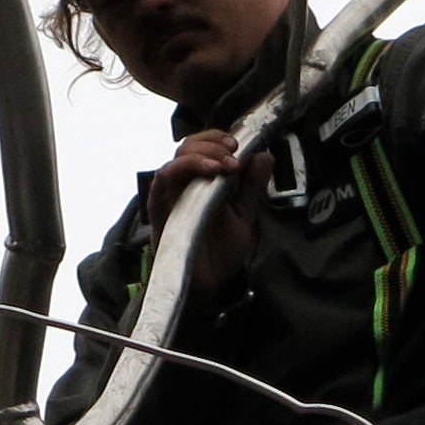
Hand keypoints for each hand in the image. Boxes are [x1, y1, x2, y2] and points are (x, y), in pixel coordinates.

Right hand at [147, 130, 255, 296]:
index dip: (219, 138)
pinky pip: (163, 177)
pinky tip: (210, 172)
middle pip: (189, 145)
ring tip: (226, 163)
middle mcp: (184, 185)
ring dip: (204, 152)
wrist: (206, 287)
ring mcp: (171, 195)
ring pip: (177, 156)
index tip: (240, 144)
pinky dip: (187, 167)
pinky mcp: (159, 207)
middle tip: (234, 152)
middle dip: (214, 142)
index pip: (204, 147)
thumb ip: (252, 187)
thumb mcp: (244, 215)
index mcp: (202, 184)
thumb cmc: (218, 254)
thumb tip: (264, 156)